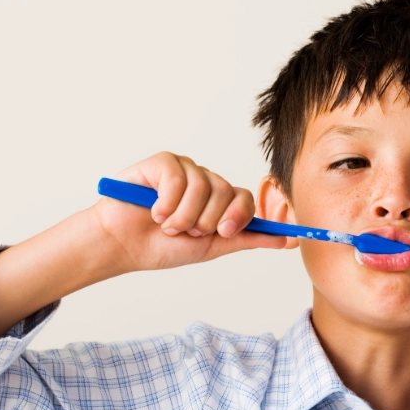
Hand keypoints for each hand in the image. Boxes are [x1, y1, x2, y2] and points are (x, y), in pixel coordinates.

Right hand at [91, 152, 285, 273]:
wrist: (123, 246)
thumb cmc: (162, 247)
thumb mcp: (212, 247)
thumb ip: (247, 239)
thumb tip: (286, 240)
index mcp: (217, 199)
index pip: (243, 198)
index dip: (237, 216)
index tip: (222, 233)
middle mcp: (203, 180)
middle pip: (226, 192)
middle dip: (204, 221)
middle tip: (185, 232)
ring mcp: (183, 169)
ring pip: (202, 187)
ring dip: (182, 217)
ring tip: (165, 224)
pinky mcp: (161, 162)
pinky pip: (177, 177)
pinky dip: (166, 202)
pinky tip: (153, 210)